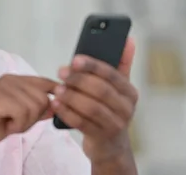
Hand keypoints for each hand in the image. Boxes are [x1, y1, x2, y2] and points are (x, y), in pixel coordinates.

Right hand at [0, 74, 57, 157]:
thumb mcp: (18, 117)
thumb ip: (35, 110)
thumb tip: (55, 106)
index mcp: (13, 80)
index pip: (43, 81)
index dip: (55, 91)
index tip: (59, 101)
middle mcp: (10, 79)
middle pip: (43, 97)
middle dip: (35, 116)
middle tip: (17, 123)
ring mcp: (4, 87)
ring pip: (35, 106)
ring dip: (25, 122)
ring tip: (9, 123)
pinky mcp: (0, 98)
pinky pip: (23, 113)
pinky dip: (17, 125)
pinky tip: (5, 125)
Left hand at [52, 37, 137, 162]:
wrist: (111, 146)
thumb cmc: (110, 110)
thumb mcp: (118, 88)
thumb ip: (121, 64)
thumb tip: (128, 40)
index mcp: (129, 91)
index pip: (112, 74)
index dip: (92, 66)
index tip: (75, 59)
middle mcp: (126, 108)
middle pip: (101, 90)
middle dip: (79, 80)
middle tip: (61, 72)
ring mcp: (115, 125)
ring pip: (91, 108)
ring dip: (72, 96)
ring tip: (57, 89)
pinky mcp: (101, 138)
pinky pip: (82, 123)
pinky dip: (67, 113)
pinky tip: (56, 105)